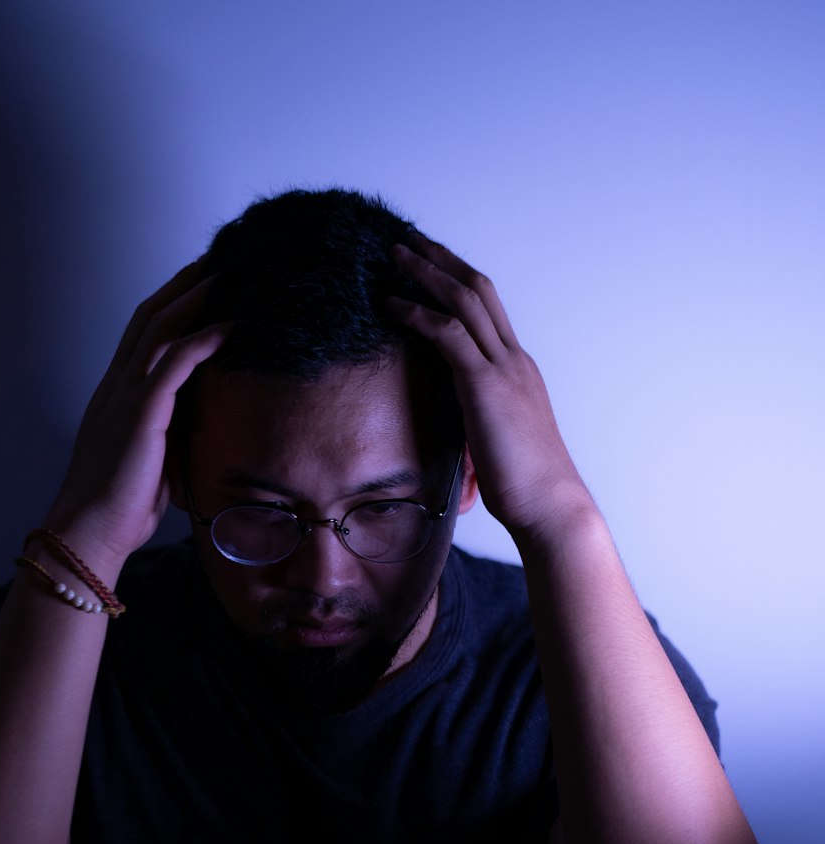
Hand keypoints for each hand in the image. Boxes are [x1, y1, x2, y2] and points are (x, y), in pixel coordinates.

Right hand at [44, 257, 229, 566]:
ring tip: (229, 274)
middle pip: (152, 316)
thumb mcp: (150, 461)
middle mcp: (117, 386)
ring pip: (161, 328)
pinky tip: (231, 326)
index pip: (143, 335)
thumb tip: (199, 430)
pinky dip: (204, 339)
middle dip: (185, 285)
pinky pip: (176, 363)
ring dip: (196, 298)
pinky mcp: (142, 414)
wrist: (88, 531)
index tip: (200, 285)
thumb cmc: (118, 508)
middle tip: (220, 259)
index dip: (171, 304)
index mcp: (116, 396)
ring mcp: (126, 396)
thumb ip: (169, 435)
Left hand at [389, 235, 588, 538]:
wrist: (550, 504)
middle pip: (478, 290)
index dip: (459, 282)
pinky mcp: (485, 386)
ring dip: (426, 273)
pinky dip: (417, 313)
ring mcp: (503, 369)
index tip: (433, 267)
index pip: (490, 311)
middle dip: (442, 261)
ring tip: (394, 255)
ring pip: (463, 300)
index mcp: (519, 371)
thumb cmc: (526, 487)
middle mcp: (514, 360)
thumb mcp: (499, 442)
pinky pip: (447, 333)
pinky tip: (390, 305)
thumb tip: (459, 427)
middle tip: (409, 241)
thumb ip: (480, 421)